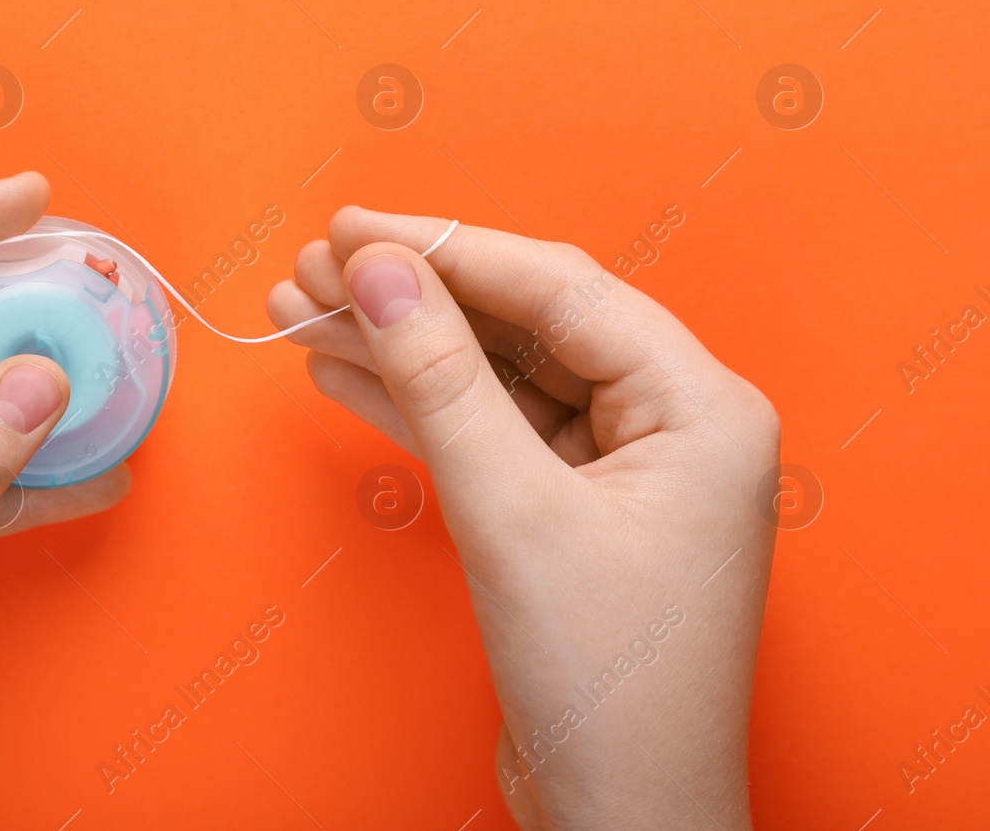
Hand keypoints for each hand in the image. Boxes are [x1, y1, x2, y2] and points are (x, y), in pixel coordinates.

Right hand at [268, 208, 777, 829]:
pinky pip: (485, 432)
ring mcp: (618, 468)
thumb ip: (440, 379)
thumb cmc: (609, 683)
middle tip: (311, 270)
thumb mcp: (510, 512)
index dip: (447, 248)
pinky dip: (414, 406)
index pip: (558, 288)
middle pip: (521, 324)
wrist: (618, 816)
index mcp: (700, 404)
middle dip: (410, 297)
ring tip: (300, 314)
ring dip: (397, 347)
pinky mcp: (570, 510)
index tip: (352, 227)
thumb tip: (377, 271)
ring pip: (492, 376)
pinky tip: (342, 375)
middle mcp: (669, 423)